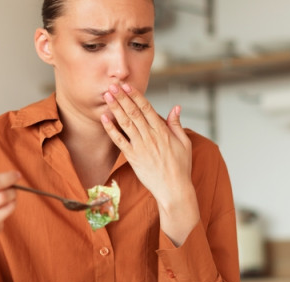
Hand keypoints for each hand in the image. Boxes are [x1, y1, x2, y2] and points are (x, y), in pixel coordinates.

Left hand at [100, 83, 198, 244]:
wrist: (173, 189)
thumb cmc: (181, 166)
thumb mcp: (185, 143)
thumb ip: (176, 124)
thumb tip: (176, 107)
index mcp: (163, 131)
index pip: (147, 108)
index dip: (136, 96)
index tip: (127, 85)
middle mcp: (150, 136)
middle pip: (134, 112)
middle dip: (122, 97)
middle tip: (112, 85)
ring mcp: (140, 147)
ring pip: (125, 123)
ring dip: (115, 108)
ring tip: (107, 96)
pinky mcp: (133, 158)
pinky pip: (119, 141)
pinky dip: (111, 129)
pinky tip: (104, 118)